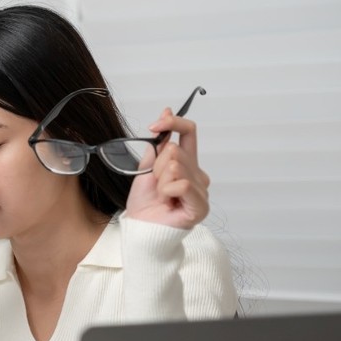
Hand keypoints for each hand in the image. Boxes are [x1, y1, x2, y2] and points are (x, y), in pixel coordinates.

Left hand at [124, 108, 210, 229]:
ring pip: (177, 166)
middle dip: (158, 165)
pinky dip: (167, 190)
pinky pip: (182, 184)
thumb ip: (158, 143)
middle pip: (177, 150)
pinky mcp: (201, 206)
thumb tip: (167, 112)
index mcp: (187, 164)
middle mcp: (198, 175)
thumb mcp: (147, 167)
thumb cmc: (144, 203)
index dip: (173, 123)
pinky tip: (167, 201)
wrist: (139, 228)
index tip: (155, 125)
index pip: (189, 132)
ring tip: (161, 195)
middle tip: (156, 184)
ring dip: (160, 180)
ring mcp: (201, 191)